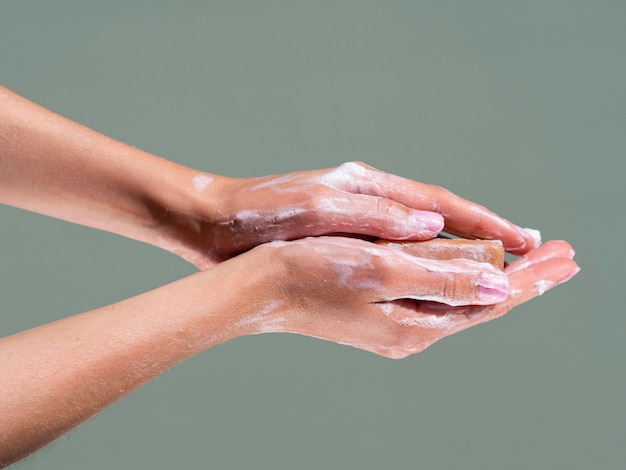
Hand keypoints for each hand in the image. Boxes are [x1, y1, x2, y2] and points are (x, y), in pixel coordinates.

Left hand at [186, 162, 538, 267]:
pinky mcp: (343, 244)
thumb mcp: (319, 207)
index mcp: (370, 185)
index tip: (526, 240)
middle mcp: (371, 201)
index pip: (441, 203)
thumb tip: (433, 226)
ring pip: (421, 239)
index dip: (485, 222)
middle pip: (441, 219)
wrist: (217, 225)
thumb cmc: (264, 211)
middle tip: (529, 257)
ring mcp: (359, 222)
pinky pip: (395, 257)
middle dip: (483, 238)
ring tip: (493, 273)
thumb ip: (375, 216)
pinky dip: (421, 268)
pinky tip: (435, 283)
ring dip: (457, 254)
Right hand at [232, 238, 577, 358]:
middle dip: (525, 278)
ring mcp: (397, 326)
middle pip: (482, 302)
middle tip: (564, 258)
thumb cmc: (313, 273)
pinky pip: (438, 297)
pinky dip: (465, 279)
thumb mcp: (383, 272)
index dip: (531, 276)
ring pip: (462, 299)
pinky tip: (471, 269)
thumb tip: (499, 283)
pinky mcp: (382, 314)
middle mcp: (412, 331)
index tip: (567, 256)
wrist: (261, 289)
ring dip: (497, 277)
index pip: (490, 297)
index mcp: (417, 322)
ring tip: (529, 262)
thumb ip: (443, 279)